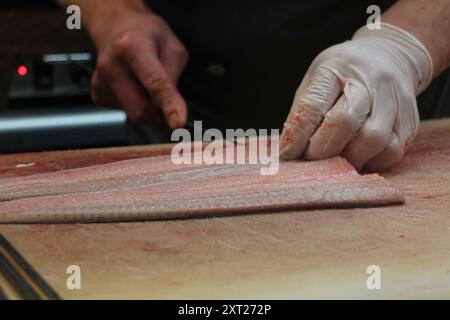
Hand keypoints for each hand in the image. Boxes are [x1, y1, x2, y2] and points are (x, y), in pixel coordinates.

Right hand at [89, 5, 187, 127]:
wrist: (115, 26)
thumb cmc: (146, 34)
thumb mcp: (172, 47)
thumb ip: (174, 77)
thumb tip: (172, 107)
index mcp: (133, 46)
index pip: (155, 83)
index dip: (169, 105)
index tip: (178, 123)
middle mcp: (112, 65)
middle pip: (139, 109)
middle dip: (158, 114)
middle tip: (168, 103)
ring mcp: (101, 81)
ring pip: (133, 113)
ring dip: (147, 107)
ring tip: (146, 82)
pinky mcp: (98, 93)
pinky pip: (124, 111)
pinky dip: (136, 104)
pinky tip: (134, 85)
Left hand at [279, 23, 432, 170]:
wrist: (390, 54)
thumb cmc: (343, 74)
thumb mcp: (317, 81)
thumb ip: (303, 114)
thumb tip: (287, 154)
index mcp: (336, 67)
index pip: (313, 105)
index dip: (298, 136)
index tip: (288, 155)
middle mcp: (370, 79)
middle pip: (345, 122)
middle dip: (323, 150)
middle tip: (313, 159)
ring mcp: (395, 99)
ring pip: (374, 140)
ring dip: (349, 159)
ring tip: (337, 161)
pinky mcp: (410, 119)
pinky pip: (392, 151)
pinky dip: (372, 162)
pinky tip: (360, 157)